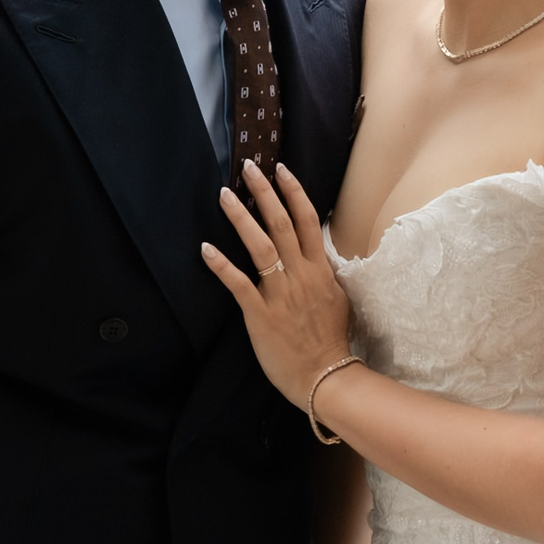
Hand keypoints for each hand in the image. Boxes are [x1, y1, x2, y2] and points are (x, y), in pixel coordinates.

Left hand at [201, 161, 354, 409]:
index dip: (293, 192)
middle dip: (264, 193)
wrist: (325, 376)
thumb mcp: (338, 300)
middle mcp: (301, 275)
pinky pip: (239, 284)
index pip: (308, 221)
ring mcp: (281, 293)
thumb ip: (326, 276)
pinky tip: (206, 248)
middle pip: (282, 223)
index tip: (280, 170)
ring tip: (224, 195)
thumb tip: (319, 258)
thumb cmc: (331, 341)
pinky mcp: (261, 313)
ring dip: (241, 217)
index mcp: (320, 270)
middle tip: (248, 167)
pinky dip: (222, 265)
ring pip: (260, 246)